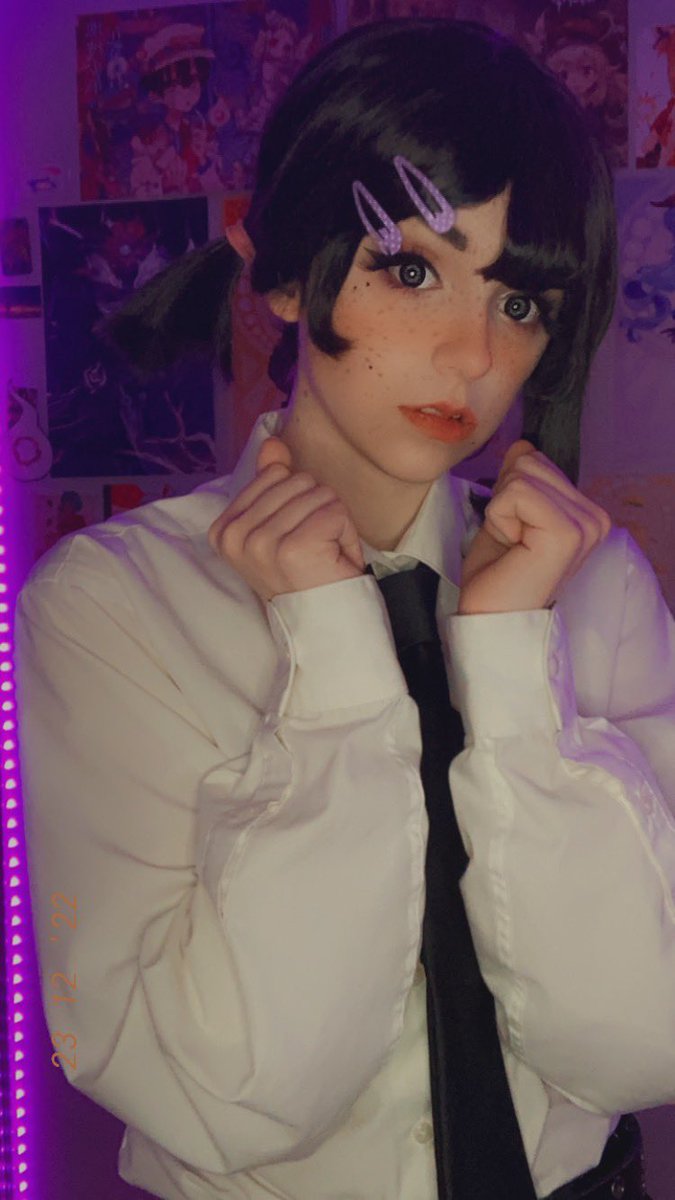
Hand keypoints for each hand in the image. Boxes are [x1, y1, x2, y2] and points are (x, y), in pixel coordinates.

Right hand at [208, 436, 364, 601]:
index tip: (293, 541)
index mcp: (224, 530)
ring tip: (324, 556)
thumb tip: (272, 442)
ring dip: (334, 524)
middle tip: (314, 551)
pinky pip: (335, 511)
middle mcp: (236, 536)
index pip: (274, 475)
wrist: (325, 624)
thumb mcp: (282, 526)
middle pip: (299, 481)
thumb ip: (272, 482)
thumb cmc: (305, 577)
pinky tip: (335, 560)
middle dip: (319, 512)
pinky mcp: (293, 548)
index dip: (297, 502)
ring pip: (320, 494)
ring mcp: (261, 542)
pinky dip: (346, 535)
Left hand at [458, 440, 611, 614]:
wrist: (490, 618)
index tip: (515, 533)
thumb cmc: (496, 573)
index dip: (509, 491)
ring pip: (522, 473)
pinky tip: (513, 547)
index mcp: (587, 512)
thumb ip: (518, 478)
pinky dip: (500, 517)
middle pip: (529, 461)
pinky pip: (518, 492)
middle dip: (504, 498)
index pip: (536, 459)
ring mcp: (586, 525)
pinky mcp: (568, 533)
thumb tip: (522, 445)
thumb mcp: (506, 512)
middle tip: (511, 541)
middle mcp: (596, 517)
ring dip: (501, 509)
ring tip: (513, 545)